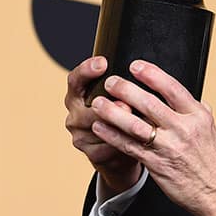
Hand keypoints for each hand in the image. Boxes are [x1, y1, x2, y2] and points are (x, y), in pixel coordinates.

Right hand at [65, 57, 141, 193]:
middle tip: (127, 105)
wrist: (122, 148)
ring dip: (119, 126)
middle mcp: (75, 113)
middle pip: (87, 106)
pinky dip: (123, 142)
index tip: (103, 63)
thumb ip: (122, 87)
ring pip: (98, 128)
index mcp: (79, 94)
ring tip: (140, 124)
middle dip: (110, 105)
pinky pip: (107, 147)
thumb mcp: (120, 96)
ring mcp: (80, 135)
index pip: (76, 79)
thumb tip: (139, 73)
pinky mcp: (91, 153)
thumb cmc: (124, 114)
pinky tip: (138, 140)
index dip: (87, 70)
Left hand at [88, 60, 215, 215]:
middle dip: (126, 90)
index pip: (172, 88)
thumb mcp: (209, 128)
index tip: (136, 66)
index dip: (152, 75)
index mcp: (197, 116)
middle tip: (111, 82)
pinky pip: (129, 146)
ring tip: (98, 103)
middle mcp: (183, 129)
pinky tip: (101, 127)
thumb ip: (196, 111)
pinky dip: (112, 136)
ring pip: (135, 125)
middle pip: (150, 103)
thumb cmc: (212, 160)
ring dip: (113, 112)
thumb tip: (187, 97)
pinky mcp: (156, 164)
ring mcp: (169, 147)